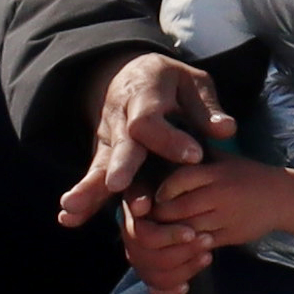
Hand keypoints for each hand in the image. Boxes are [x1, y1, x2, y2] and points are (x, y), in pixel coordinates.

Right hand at [54, 53, 219, 234]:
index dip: (169, 138)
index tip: (195, 156)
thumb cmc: (171, 84)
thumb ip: (206, 108)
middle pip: (121, 143)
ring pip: (101, 164)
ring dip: (90, 187)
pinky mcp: (103, 157)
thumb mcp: (192, 84)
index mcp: (144, 95)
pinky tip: (68, 218)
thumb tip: (226, 130)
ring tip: (74, 207)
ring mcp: (109, 140)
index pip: (151, 119)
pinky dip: (82, 197)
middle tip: (120, 184)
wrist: (132, 75)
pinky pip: (93, 177)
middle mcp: (120, 118)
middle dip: (121, 164)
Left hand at [133, 160, 293, 261]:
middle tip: (149, 216)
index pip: (178, 181)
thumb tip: (162, 152)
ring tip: (161, 229)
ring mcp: (226, 217)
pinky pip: (201, 244)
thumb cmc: (249, 175)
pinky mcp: (230, 236)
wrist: (284, 198)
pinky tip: (181, 240)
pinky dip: (187, 244)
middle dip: (160, 214)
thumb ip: (198, 160)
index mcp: (217, 173)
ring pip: (186, 229)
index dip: (162, 190)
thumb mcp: (225, 160)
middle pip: (177, 208)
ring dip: (170, 232)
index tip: (155, 195)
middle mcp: (220, 195)